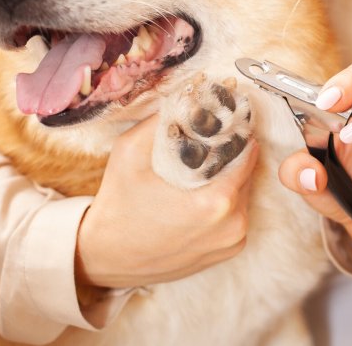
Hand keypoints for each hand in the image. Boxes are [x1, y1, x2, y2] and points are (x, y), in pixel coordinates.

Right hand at [76, 115, 257, 288]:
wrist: (104, 257)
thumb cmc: (117, 205)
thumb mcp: (130, 151)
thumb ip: (162, 120)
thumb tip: (188, 94)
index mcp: (217, 202)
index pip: (246, 151)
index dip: (234, 130)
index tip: (223, 119)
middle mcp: (233, 225)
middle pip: (246, 172)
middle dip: (230, 153)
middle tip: (210, 139)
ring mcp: (232, 242)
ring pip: (243, 193)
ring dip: (229, 177)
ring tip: (202, 166)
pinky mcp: (226, 252)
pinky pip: (236, 215)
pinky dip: (225, 201)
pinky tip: (199, 192)